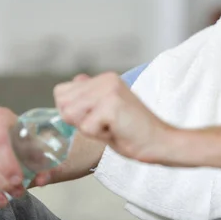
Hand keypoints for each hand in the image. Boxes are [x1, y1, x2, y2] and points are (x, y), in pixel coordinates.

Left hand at [54, 72, 171, 162]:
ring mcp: (109, 91)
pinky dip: (99, 135)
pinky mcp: (112, 105)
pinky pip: (86, 127)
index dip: (72, 111)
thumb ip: (86, 97)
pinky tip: (116, 130)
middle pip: (63, 104)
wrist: (158, 141)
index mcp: (104, 78)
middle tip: (105, 124)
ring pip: (71, 114)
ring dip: (88, 128)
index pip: (61, 92)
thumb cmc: (132, 130)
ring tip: (110, 126)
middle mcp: (105, 80)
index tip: (97, 117)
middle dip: (79, 121)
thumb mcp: (105, 109)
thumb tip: (63, 89)